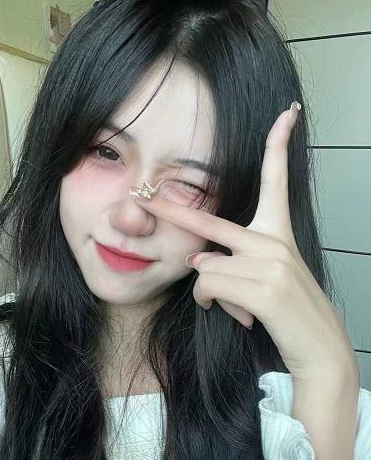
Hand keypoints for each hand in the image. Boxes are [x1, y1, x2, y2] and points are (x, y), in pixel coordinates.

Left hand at [131, 102, 357, 382]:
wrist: (318, 346)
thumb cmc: (287, 311)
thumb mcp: (264, 278)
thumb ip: (233, 262)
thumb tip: (198, 262)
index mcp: (277, 233)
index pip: (277, 181)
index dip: (278, 145)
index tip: (286, 113)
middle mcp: (273, 241)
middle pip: (208, 223)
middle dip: (170, 214)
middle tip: (140, 199)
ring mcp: (270, 263)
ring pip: (205, 269)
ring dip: (209, 294)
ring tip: (239, 307)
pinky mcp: (265, 288)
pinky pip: (210, 288)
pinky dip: (211, 304)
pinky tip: (240, 315)